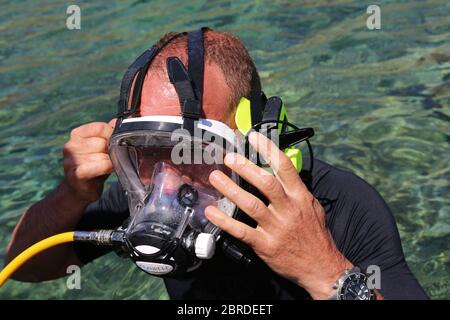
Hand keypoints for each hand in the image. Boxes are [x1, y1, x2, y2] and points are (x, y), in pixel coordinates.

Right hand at [62, 121, 114, 202]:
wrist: (79, 189)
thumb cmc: (93, 165)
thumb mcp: (101, 147)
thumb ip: (107, 133)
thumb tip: (115, 121)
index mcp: (76, 135)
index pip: (100, 127)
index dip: (112, 135)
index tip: (114, 143)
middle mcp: (70, 146)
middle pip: (102, 142)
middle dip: (111, 150)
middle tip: (112, 157)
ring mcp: (71, 160)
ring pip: (101, 155)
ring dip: (110, 161)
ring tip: (108, 165)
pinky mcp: (76, 174)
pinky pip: (97, 167)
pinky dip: (106, 167)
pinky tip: (109, 169)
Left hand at [205, 131, 352, 298]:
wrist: (322, 267)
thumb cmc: (316, 236)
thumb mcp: (312, 208)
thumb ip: (297, 190)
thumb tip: (283, 173)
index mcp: (300, 197)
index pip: (284, 167)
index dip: (268, 149)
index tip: (254, 137)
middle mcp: (288, 209)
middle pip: (265, 183)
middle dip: (245, 168)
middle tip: (229, 158)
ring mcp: (276, 227)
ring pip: (251, 204)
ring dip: (231, 190)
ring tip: (215, 178)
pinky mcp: (265, 245)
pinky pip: (241, 231)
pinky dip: (225, 221)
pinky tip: (212, 212)